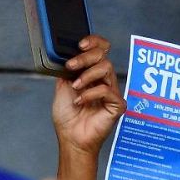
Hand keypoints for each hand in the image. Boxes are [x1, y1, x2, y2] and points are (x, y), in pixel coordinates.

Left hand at [52, 35, 122, 157]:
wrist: (70, 138)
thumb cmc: (67, 117)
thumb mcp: (62, 87)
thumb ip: (68, 70)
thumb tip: (67, 53)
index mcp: (92, 74)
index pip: (101, 50)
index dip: (94, 42)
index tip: (80, 45)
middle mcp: (103, 81)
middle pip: (103, 55)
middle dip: (85, 57)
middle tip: (71, 66)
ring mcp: (111, 92)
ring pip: (106, 68)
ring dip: (87, 75)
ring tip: (75, 87)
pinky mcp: (117, 105)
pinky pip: (106, 90)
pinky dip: (90, 93)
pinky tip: (80, 102)